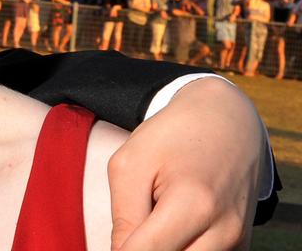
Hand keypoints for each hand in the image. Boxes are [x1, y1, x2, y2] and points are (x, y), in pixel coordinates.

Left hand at [108, 77, 260, 250]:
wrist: (226, 121)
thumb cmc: (171, 138)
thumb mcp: (131, 165)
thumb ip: (123, 218)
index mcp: (193, 204)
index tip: (116, 239)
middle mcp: (224, 229)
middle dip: (145, 247)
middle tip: (140, 214)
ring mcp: (237, 239)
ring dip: (165, 246)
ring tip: (158, 215)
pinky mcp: (241, 243)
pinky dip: (182, 245)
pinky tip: (177, 221)